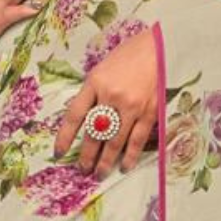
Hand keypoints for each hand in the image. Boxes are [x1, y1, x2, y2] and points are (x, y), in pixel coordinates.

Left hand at [53, 28, 157, 177]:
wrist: (161, 46)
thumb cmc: (130, 56)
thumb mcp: (103, 69)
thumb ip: (93, 92)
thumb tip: (84, 120)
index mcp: (95, 82)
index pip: (75, 115)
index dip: (65, 137)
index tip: (59, 152)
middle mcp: (111, 95)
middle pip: (94, 133)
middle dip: (87, 155)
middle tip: (83, 170)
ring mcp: (131, 105)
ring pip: (114, 141)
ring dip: (106, 161)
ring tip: (99, 174)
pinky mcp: (150, 111)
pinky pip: (137, 139)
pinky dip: (129, 155)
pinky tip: (124, 166)